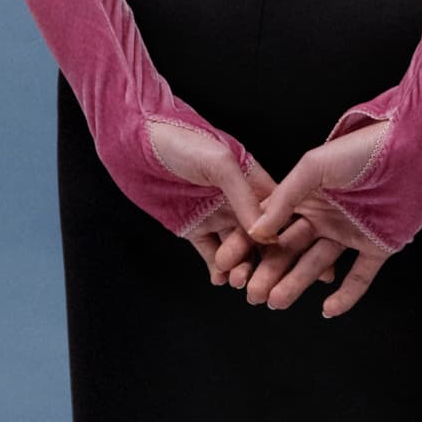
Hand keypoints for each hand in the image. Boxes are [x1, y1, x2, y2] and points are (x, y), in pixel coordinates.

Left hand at [146, 118, 275, 284]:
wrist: (136, 145)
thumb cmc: (181, 141)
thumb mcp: (219, 163)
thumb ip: (243, 195)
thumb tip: (265, 230)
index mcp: (251, 180)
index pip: (275, 212)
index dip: (281, 233)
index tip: (285, 254)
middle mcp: (237, 200)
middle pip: (257, 236)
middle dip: (259, 258)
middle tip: (255, 276)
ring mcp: (216, 215)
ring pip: (235, 248)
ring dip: (239, 266)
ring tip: (236, 279)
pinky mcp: (194, 227)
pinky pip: (210, 251)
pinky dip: (215, 268)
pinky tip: (218, 277)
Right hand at [238, 124, 394, 317]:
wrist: (411, 147)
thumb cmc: (361, 148)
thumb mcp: (314, 166)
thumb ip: (285, 198)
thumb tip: (257, 230)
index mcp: (306, 197)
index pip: (271, 226)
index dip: (248, 244)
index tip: (226, 263)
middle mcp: (325, 218)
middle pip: (290, 250)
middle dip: (269, 272)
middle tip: (251, 293)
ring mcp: (350, 233)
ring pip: (318, 265)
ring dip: (296, 284)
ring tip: (275, 300)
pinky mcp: (378, 246)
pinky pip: (360, 277)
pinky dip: (345, 296)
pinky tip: (327, 309)